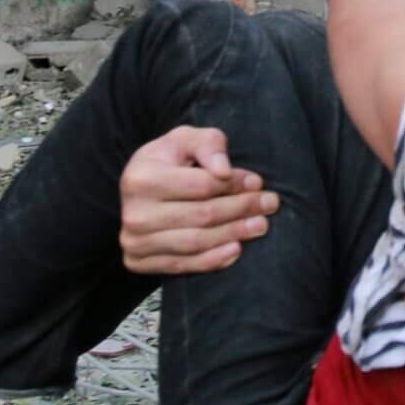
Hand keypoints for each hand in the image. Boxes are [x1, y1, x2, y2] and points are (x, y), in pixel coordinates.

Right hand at [118, 126, 277, 273]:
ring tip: (260, 226)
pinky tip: (236, 250)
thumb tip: (224, 170)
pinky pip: (182, 265)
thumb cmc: (170, 161)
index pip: (200, 185)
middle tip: (270, 204)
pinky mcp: (137, 262)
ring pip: (195, 243)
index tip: (258, 183)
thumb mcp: (187, 139)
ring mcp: (134, 241)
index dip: (234, 184)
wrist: (140, 190)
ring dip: (233, 235)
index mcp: (141, 178)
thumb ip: (208, 144)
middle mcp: (134, 213)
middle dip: (241, 209)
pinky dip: (212, 261)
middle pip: (201, 215)